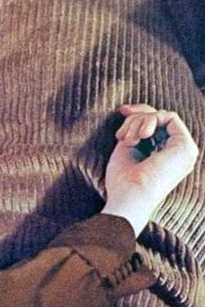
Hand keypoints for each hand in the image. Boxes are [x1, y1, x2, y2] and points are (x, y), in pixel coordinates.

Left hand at [102, 104, 198, 235]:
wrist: (129, 196)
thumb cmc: (123, 179)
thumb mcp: (128, 147)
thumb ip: (136, 129)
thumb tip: (134, 111)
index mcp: (166, 155)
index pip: (157, 124)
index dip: (138, 113)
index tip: (121, 111)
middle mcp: (178, 152)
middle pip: (160, 116)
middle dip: (136, 116)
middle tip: (121, 132)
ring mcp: (185, 150)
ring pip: (162, 115)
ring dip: (138, 121)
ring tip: (128, 140)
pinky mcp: (186, 146)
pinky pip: (169, 116)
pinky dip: (149, 120)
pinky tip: (140, 137)